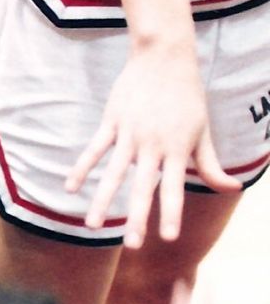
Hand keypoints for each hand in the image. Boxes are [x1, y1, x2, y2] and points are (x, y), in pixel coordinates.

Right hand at [65, 41, 239, 248]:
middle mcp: (153, 145)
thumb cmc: (188, 95)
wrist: (165, 58)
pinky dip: (82, 169)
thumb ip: (212, 164)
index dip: (171, 214)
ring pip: (113, 173)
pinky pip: (94, 150)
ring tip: (92, 225)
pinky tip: (70, 188)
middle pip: (142, 188)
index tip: (169, 238)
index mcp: (178, 149)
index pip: (175, 188)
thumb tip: (233, 188)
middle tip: (131, 245)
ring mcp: (130, 134)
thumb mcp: (203, 130)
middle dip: (137, 218)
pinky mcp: (112, 122)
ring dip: (102, 201)